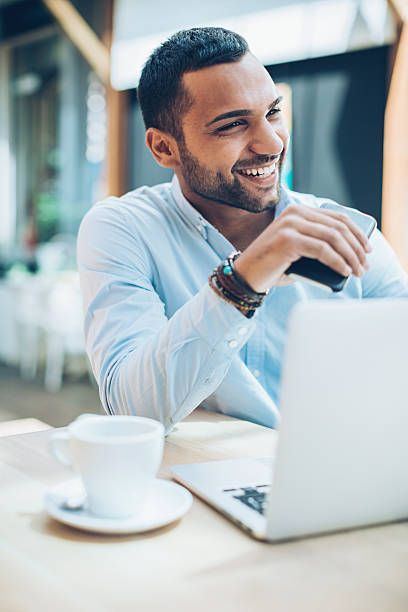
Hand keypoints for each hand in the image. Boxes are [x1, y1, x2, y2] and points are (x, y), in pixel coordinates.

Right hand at [234, 204, 371, 292]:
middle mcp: (295, 213)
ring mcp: (290, 225)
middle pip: (338, 227)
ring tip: (357, 271)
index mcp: (298, 211)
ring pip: (333, 237)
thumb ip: (318, 244)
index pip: (337, 217)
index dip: (356, 233)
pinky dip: (337, 261)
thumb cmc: (273, 266)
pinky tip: (344, 271)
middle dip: (356, 247)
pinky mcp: (288, 240)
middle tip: (365, 265)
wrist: (245, 276)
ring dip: (350, 256)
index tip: (367, 249)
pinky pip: (322, 250)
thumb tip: (349, 255)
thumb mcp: (299, 250)